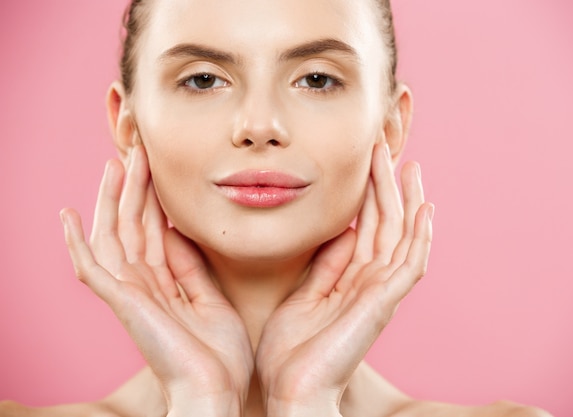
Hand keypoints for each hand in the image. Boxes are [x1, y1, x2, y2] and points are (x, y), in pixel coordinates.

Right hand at [60, 146, 252, 416]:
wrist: (215, 391)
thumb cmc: (218, 355)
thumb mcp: (210, 299)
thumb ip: (191, 268)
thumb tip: (180, 233)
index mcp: (165, 284)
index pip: (154, 232)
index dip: (153, 200)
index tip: (157, 170)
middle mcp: (143, 285)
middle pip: (133, 226)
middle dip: (134, 189)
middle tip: (136, 152)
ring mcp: (130, 294)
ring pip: (114, 236)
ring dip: (112, 200)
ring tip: (114, 164)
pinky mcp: (123, 303)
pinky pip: (92, 268)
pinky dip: (77, 242)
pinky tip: (69, 215)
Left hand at [255, 143, 433, 416]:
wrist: (291, 392)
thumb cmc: (291, 352)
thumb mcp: (305, 296)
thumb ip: (326, 266)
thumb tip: (339, 234)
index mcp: (351, 280)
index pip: (365, 227)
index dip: (367, 194)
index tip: (365, 162)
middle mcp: (370, 282)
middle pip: (385, 224)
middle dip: (386, 185)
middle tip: (384, 147)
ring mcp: (380, 292)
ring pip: (401, 235)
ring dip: (405, 199)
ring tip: (405, 164)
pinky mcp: (383, 303)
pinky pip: (409, 263)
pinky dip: (420, 236)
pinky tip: (425, 208)